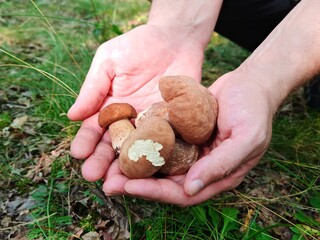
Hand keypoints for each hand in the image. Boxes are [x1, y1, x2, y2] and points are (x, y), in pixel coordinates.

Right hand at [68, 24, 203, 181]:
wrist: (176, 39)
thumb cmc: (139, 45)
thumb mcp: (109, 62)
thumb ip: (93, 88)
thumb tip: (72, 116)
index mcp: (110, 107)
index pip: (95, 129)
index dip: (86, 141)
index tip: (78, 153)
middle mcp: (129, 121)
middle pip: (114, 145)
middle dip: (102, 161)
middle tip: (94, 176)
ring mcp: (151, 125)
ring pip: (137, 151)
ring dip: (126, 167)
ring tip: (115, 182)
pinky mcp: (173, 125)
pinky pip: (164, 143)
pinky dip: (157, 157)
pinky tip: (149, 171)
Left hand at [103, 71, 274, 205]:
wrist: (249, 84)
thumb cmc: (253, 110)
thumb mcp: (245, 138)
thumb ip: (221, 165)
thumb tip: (190, 189)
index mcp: (216, 176)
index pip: (182, 193)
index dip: (156, 193)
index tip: (129, 187)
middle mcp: (199, 167)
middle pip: (165, 183)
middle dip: (137, 184)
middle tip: (108, 182)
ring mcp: (190, 151)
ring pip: (158, 165)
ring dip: (135, 167)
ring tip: (108, 166)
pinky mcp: (182, 135)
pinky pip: (159, 144)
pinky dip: (143, 146)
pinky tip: (124, 142)